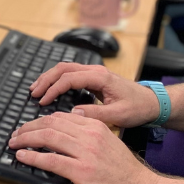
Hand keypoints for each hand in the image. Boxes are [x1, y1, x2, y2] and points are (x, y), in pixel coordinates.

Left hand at [9, 112, 158, 183]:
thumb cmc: (126, 174)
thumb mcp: (109, 145)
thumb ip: (90, 138)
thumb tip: (66, 138)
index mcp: (97, 126)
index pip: (61, 117)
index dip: (40, 120)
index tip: (29, 126)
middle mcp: (90, 135)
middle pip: (51, 123)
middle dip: (29, 127)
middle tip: (16, 134)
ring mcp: (86, 153)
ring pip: (48, 137)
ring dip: (26, 139)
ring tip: (14, 143)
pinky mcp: (82, 172)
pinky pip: (50, 160)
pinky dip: (32, 157)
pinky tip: (22, 156)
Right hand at [29, 63, 159, 127]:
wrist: (150, 102)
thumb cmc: (137, 108)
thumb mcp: (118, 115)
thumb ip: (96, 114)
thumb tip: (74, 113)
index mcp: (100, 77)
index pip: (69, 78)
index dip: (53, 89)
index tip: (42, 101)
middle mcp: (95, 71)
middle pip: (63, 68)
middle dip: (46, 80)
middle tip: (33, 93)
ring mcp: (94, 73)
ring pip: (65, 68)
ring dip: (49, 77)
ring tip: (36, 89)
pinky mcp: (93, 78)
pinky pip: (70, 74)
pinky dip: (57, 79)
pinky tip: (50, 88)